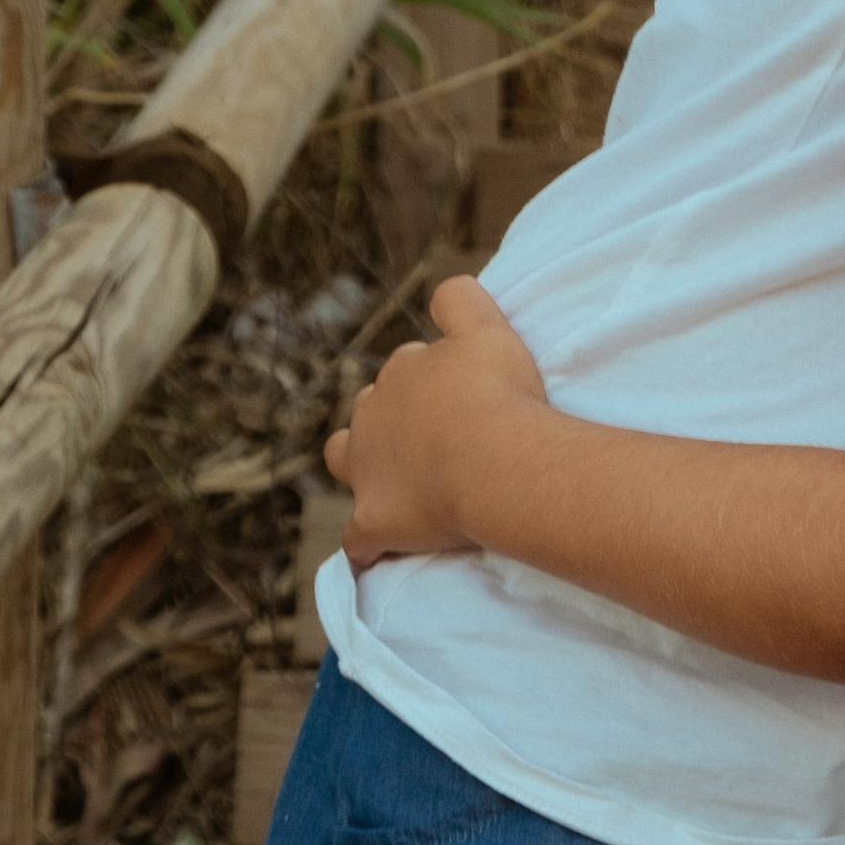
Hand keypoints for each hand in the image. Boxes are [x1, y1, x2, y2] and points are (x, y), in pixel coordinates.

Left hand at [326, 279, 548, 564]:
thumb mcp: (488, 329)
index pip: (408, 370)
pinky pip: (360, 540)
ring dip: (362, 468)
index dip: (435, 385)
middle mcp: (372, 418)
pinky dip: (367, 544)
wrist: (497, 464)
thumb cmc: (499, 395)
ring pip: (345, 461)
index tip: (467, 401)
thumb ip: (460, 301)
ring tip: (395, 482)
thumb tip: (443, 291)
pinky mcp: (373, 523)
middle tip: (442, 442)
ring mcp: (367, 474)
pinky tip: (377, 553)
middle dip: (393, 421)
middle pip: (371, 412)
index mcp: (400, 375)